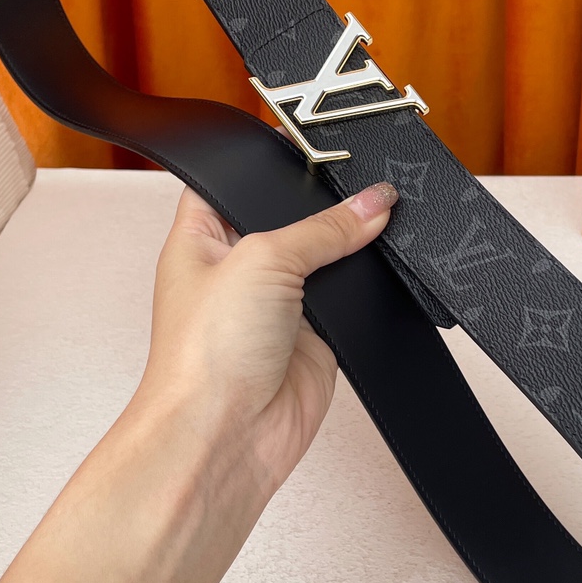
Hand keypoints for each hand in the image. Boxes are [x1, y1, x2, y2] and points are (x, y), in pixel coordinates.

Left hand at [134, 178, 398, 496]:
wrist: (225, 434)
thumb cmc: (203, 355)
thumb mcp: (262, 260)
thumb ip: (322, 228)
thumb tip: (371, 202)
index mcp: (201, 238)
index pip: (233, 182)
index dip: (269, 164)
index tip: (315, 147)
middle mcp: (238, 269)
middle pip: (291, 218)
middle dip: (324, 207)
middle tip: (359, 183)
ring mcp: (277, 304)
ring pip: (326, 259)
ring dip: (349, 249)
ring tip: (375, 222)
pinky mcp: (315, 337)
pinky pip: (350, 300)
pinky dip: (367, 289)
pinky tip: (379, 269)